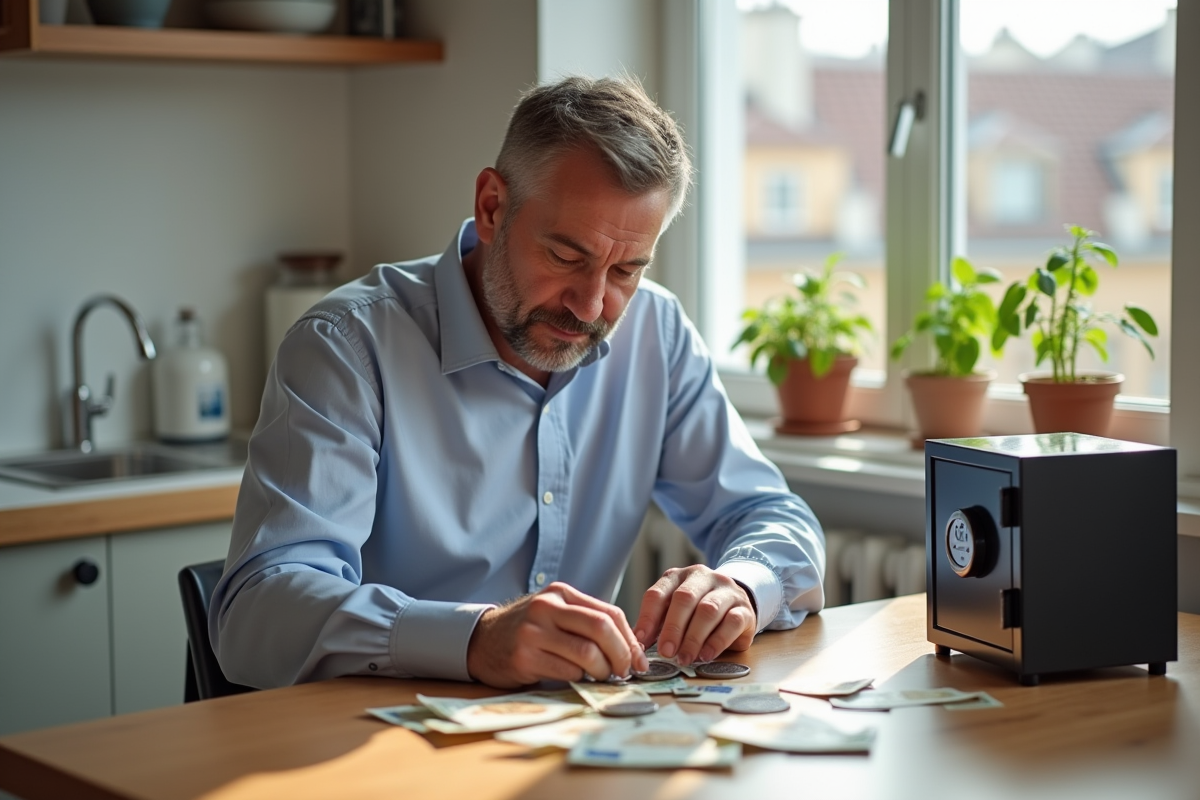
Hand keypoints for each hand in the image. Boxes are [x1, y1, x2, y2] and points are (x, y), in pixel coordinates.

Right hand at [466, 582, 649, 687]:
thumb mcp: (555, 614)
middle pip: (601, 629)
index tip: (638, 659)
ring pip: (586, 653)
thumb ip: (587, 622)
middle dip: (621, 654)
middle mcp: (546, 608)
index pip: (609, 613)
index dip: (630, 639)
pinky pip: (566, 672)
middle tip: (625, 671)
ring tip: (602, 676)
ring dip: (602, 671)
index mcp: (560, 594)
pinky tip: (579, 679)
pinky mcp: (524, 658)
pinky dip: (580, 679)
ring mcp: (533, 632)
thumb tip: (630, 647)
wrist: (481, 641)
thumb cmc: (527, 630)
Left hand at [633, 565, 756, 665]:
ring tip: (684, 658)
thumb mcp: (676, 610)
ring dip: (694, 637)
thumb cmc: (699, 610)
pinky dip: (716, 641)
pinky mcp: (744, 609)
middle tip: (665, 652)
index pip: (658, 593)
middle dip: (672, 627)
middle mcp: (702, 577)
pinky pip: (731, 622)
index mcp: (679, 576)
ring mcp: (726, 591)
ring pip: (708, 610)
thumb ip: (660, 623)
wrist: (738, 602)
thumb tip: (638, 644)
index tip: (641, 640)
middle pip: (684, 599)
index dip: (648, 617)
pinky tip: (706, 655)